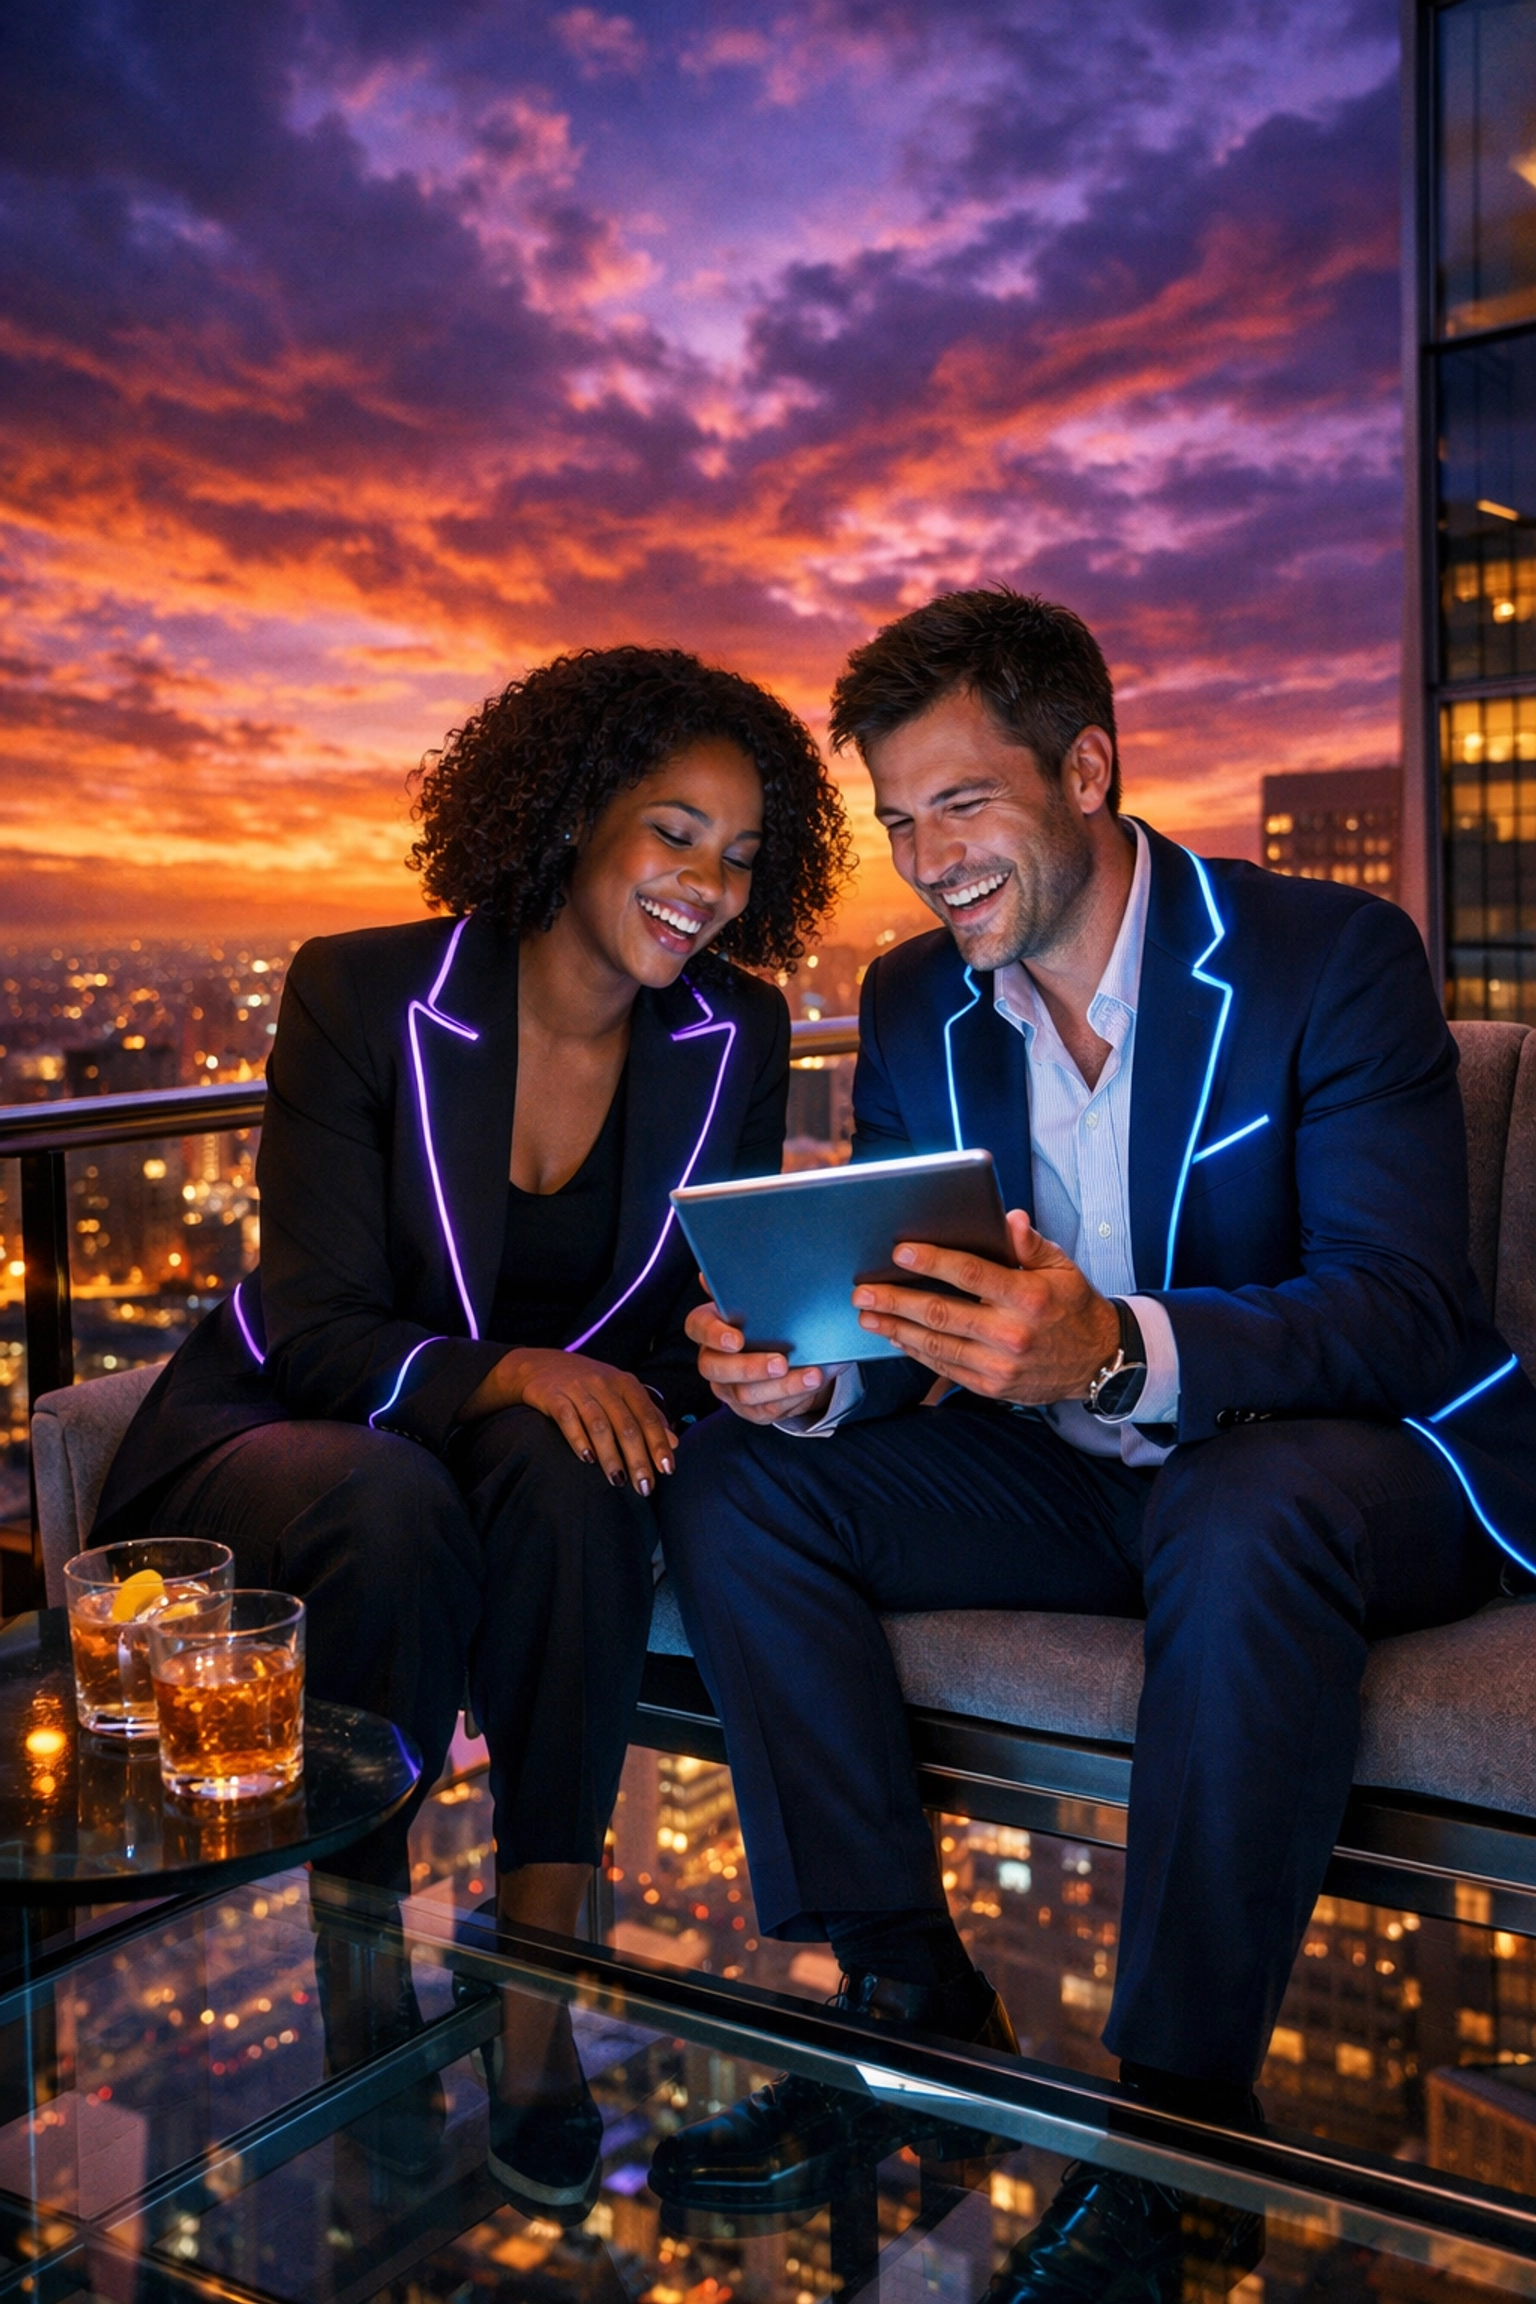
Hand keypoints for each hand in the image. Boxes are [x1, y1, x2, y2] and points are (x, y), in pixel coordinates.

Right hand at [462, 1348, 677, 1492]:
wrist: (541, 1366)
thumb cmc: (590, 1385)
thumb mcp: (621, 1393)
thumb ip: (648, 1416)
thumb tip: (674, 1443)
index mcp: (626, 1384)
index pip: (647, 1416)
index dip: (658, 1443)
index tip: (667, 1469)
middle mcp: (605, 1384)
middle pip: (626, 1425)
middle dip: (637, 1458)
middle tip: (644, 1487)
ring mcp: (579, 1389)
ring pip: (599, 1425)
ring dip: (610, 1455)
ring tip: (617, 1480)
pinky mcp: (554, 1395)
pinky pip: (568, 1419)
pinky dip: (578, 1439)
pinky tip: (587, 1459)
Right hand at [685, 1297, 832, 1425]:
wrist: (791, 1354)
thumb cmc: (769, 1322)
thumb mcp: (760, 1302)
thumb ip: (742, 1288)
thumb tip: (713, 1273)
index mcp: (709, 1326)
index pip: (697, 1327)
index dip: (713, 1334)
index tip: (737, 1338)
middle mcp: (712, 1359)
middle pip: (715, 1368)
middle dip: (750, 1367)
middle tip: (782, 1362)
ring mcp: (728, 1388)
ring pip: (745, 1394)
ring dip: (782, 1386)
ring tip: (812, 1374)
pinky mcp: (748, 1410)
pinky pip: (767, 1410)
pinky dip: (792, 1398)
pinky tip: (812, 1385)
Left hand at [850, 1209, 1120, 1405]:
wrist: (1099, 1363)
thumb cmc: (1073, 1306)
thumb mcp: (1062, 1268)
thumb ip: (1030, 1244)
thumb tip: (1008, 1218)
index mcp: (1028, 1297)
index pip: (971, 1274)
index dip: (932, 1262)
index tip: (899, 1253)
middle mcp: (1012, 1334)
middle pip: (942, 1314)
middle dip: (896, 1301)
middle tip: (863, 1291)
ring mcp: (1000, 1365)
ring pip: (936, 1345)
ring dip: (896, 1329)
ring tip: (867, 1316)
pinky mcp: (992, 1386)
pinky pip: (945, 1368)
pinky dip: (917, 1352)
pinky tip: (896, 1338)